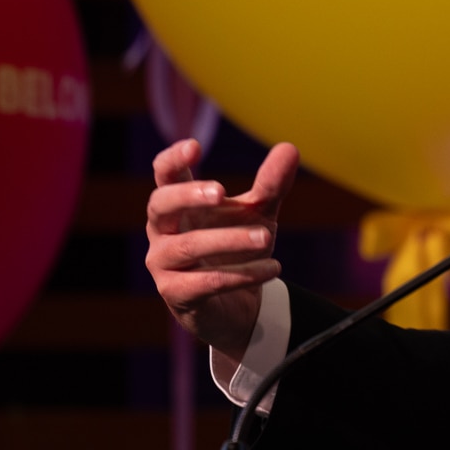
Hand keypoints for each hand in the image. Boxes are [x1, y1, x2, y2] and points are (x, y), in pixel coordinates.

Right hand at [145, 138, 298, 356]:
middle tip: (221, 192)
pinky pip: (206, 282)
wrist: (236, 303)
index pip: (164, 174)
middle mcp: (162, 231)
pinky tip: (273, 268)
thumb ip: (271, 184)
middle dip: (188, 195)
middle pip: (160, 205)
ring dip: (229, 240)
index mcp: (177, 204)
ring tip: (266, 237)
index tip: (195, 146)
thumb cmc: (237, 248)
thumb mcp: (258, 214)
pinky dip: (242, 275)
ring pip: (188, 246)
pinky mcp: (177, 294)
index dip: (173, 158)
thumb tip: (290, 148)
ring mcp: (164, 264)